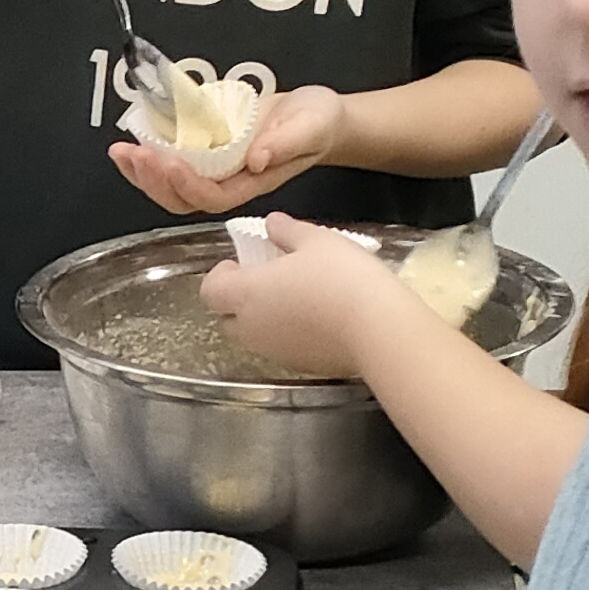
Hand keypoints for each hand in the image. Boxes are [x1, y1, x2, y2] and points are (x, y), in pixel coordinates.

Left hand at [110, 81, 344, 215]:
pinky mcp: (204, 150)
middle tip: (136, 155)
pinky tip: (131, 140)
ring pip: (170, 185)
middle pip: (182, 198)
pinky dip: (148, 153)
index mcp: (252, 183)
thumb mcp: (311, 127)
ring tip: (122, 151)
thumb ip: (287, 143)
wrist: (315, 115)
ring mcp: (213, 169)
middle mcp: (227, 181)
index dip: (188, 185)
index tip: (170, 161)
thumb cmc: (317, 123)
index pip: (213, 197)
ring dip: (142, 172)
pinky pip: (171, 160)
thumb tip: (257, 159)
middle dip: (154, 181)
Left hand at [194, 209, 412, 376]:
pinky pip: (281, 348)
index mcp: (245, 294)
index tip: (241, 263)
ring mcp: (274, 351)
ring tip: (294, 297)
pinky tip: (317, 318)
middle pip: (226, 317)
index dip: (219, 276)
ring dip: (262, 318)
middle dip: (237, 300)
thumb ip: (287, 231)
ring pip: (253, 336)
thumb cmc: (342, 277)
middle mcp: (251, 328)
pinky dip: (287, 334)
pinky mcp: (299, 365)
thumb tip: (271, 224)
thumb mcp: (316, 240)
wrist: (379, 330)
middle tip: (266, 280)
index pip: (209, 291)